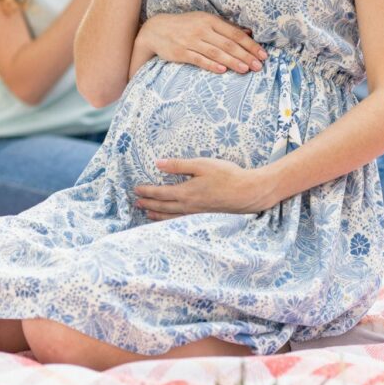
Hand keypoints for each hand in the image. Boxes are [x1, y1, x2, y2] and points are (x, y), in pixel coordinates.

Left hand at [134, 158, 273, 218]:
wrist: (247, 193)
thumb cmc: (227, 175)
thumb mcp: (202, 165)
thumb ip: (179, 165)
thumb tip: (158, 163)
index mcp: (185, 192)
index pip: (160, 193)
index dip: (147, 191)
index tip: (136, 189)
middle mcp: (188, 206)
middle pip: (162, 206)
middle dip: (148, 204)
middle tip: (136, 203)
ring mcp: (196, 213)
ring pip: (170, 216)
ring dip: (156, 215)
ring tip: (147, 213)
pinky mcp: (203, 216)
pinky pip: (180, 220)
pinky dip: (170, 221)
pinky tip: (169, 220)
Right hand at [137, 12, 266, 73]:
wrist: (157, 30)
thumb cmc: (186, 25)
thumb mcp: (205, 21)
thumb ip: (226, 27)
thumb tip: (249, 33)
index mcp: (210, 20)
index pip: (234, 33)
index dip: (250, 44)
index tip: (262, 54)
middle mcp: (202, 30)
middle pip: (228, 44)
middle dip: (245, 55)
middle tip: (258, 65)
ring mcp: (191, 41)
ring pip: (216, 52)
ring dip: (232, 61)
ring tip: (246, 69)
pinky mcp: (181, 53)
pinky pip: (199, 60)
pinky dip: (211, 65)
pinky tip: (223, 71)